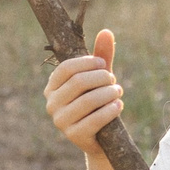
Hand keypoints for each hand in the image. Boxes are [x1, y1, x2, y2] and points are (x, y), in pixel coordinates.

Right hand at [45, 29, 125, 156]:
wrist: (100, 138)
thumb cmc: (97, 102)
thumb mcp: (98, 79)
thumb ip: (101, 56)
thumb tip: (106, 31)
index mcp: (52, 87)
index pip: (66, 68)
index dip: (88, 63)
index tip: (104, 64)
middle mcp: (51, 104)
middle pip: (78, 82)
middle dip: (101, 78)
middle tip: (113, 80)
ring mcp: (61, 121)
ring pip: (88, 100)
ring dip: (109, 93)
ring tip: (118, 91)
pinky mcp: (74, 136)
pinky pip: (95, 119)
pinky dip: (110, 110)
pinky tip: (118, 105)